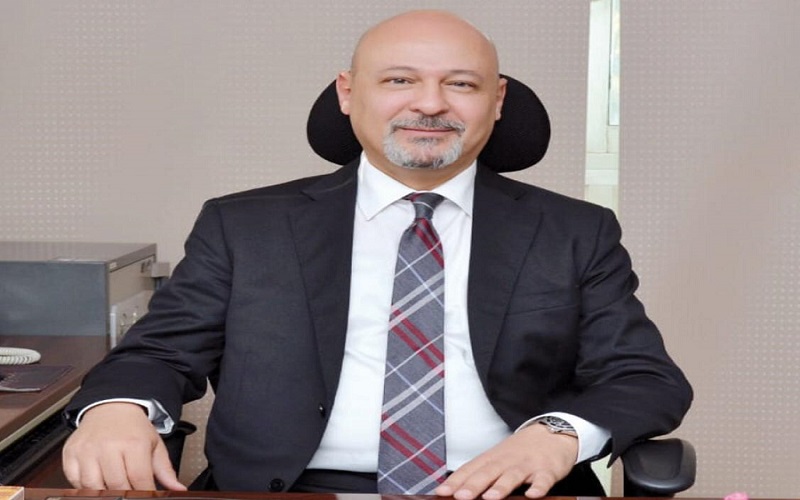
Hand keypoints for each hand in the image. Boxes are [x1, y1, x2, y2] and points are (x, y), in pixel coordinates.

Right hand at [62, 402, 186, 490]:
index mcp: (134, 444)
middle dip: (125, 495)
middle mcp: (109, 446)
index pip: (139, 480)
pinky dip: (85, 487)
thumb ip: (166, 470)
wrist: (111, 407)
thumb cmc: (133, 428)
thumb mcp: (155, 445)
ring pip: (93, 487)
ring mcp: (87, 450)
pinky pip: (74, 481)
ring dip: (104, 492)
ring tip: (113, 488)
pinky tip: (97, 482)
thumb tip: (177, 489)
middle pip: (116, 486)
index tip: (146, 496)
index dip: (144, 494)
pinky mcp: (71, 454)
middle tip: (131, 493)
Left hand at [435, 423, 577, 499]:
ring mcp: (527, 465)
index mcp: (492, 458)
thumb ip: (480, 473)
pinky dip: (538, 487)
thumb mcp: (498, 458)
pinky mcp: (547, 470)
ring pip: (513, 476)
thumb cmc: (520, 451)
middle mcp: (507, 460)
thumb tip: (457, 490)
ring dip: (501, 487)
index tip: (441, 492)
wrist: (552, 433)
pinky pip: (543, 479)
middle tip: (460, 497)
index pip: (471, 469)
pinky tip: (533, 495)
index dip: (456, 481)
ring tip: (490, 498)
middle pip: (488, 472)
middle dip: (473, 485)